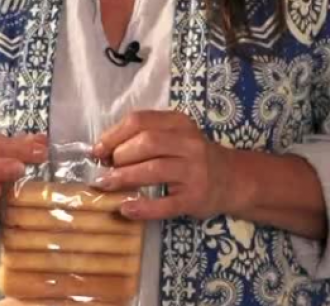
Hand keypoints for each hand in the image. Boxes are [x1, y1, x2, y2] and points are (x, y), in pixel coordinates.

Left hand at [92, 110, 241, 221]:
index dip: (113, 135)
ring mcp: (194, 172)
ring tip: (106, 185)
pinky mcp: (195, 198)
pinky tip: (126, 208)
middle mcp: (189, 144)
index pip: (140, 121)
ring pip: (154, 170)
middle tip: (105, 169)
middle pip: (147, 143)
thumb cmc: (192, 156)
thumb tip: (102, 150)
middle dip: (119, 156)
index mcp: (179, 123)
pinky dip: (143, 207)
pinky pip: (166, 204)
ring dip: (124, 178)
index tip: (98, 150)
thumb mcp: (173, 136)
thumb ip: (143, 137)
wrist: (232, 179)